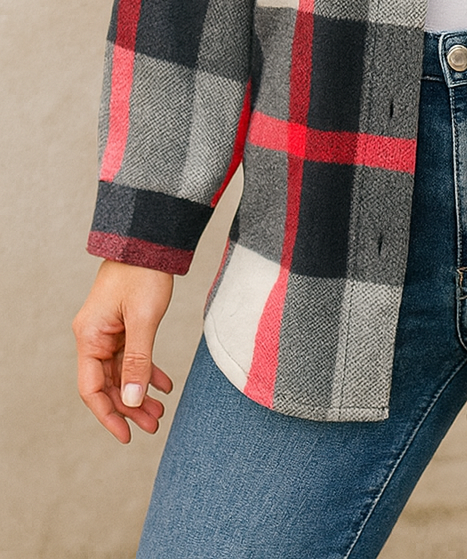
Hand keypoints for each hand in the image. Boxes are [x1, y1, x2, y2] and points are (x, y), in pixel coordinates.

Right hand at [73, 260, 174, 442]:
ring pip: (122, 373)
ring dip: (140, 392)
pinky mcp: (123, 325)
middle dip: (129, 407)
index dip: (108, 415)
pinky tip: (164, 384)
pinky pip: (132, 356)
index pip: (92, 389)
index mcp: (90, 337)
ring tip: (160, 411)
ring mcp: (109, 331)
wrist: (150, 241)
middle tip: (154, 425)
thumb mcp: (143, 319)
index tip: (126, 436)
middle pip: (108, 384)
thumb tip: (134, 400)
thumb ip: (139, 360)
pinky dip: (147, 370)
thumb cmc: (143, 274)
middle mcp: (94, 337)